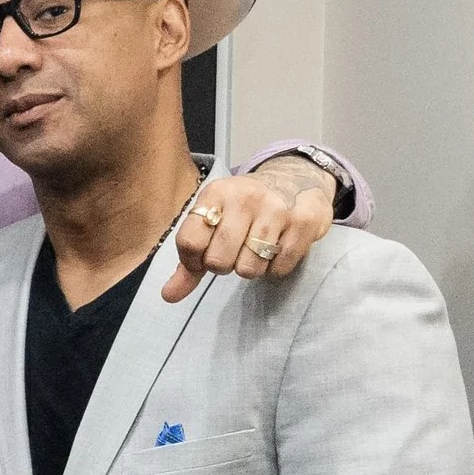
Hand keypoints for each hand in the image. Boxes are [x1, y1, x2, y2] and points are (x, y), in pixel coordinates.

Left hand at [164, 163, 337, 301]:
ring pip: (248, 269)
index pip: (189, 242)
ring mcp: (277, 208)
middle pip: (218, 261)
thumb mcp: (211, 225)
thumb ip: (188, 263)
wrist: (296, 178)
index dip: (192, 260)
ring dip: (250, 267)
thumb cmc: (244, 209)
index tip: (202, 256)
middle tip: (235, 249)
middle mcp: (246, 197)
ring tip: (257, 247)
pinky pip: (278, 269)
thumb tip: (168, 296)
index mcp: (216, 193)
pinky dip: (275, 268)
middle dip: (224, 265)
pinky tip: (277, 248)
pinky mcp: (305, 221)